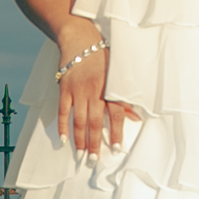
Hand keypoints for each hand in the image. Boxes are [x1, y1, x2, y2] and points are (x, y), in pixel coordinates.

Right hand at [55, 30, 140, 158]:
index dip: (117, 132)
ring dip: (79, 139)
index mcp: (110, 88)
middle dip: (95, 143)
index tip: (118, 149)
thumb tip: (136, 116)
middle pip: (95, 122)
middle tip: (94, 161)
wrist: (80, 38)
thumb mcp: (117, 73)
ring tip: (80, 156)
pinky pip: (62, 110)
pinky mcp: (64, 88)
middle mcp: (94, 91)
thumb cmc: (102, 56)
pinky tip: (63, 140)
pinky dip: (62, 125)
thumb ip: (124, 96)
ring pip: (78, 120)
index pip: (115, 114)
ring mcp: (78, 90)